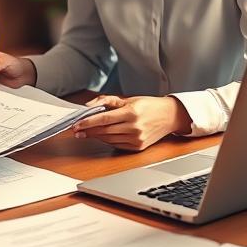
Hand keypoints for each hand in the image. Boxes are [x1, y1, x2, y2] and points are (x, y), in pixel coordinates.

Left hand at [71, 95, 191, 150]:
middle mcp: (134, 127)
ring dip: (96, 136)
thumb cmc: (149, 106)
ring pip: (109, 139)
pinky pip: (117, 144)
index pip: (104, 119)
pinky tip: (101, 136)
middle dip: (88, 130)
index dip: (88, 122)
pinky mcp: (138, 147)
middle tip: (77, 129)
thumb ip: (107, 101)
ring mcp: (136, 138)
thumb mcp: (129, 99)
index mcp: (131, 112)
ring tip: (86, 132)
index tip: (77, 124)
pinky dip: (107, 140)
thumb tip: (89, 105)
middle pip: (104, 130)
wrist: (169, 117)